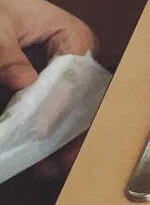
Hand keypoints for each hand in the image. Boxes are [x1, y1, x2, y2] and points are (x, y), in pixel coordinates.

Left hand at [0, 0, 98, 179]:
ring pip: (74, 112)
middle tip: (61, 161)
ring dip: (64, 140)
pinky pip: (56, 111)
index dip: (62, 104)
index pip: (76, 75)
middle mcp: (77, 58)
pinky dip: (50, 133)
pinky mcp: (49, 86)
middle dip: (75, 133)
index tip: (44, 129)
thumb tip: (24, 86)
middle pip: (85, 100)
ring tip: (50, 167)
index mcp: (74, 36)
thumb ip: (9, 56)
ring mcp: (64, 74)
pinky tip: (43, 156)